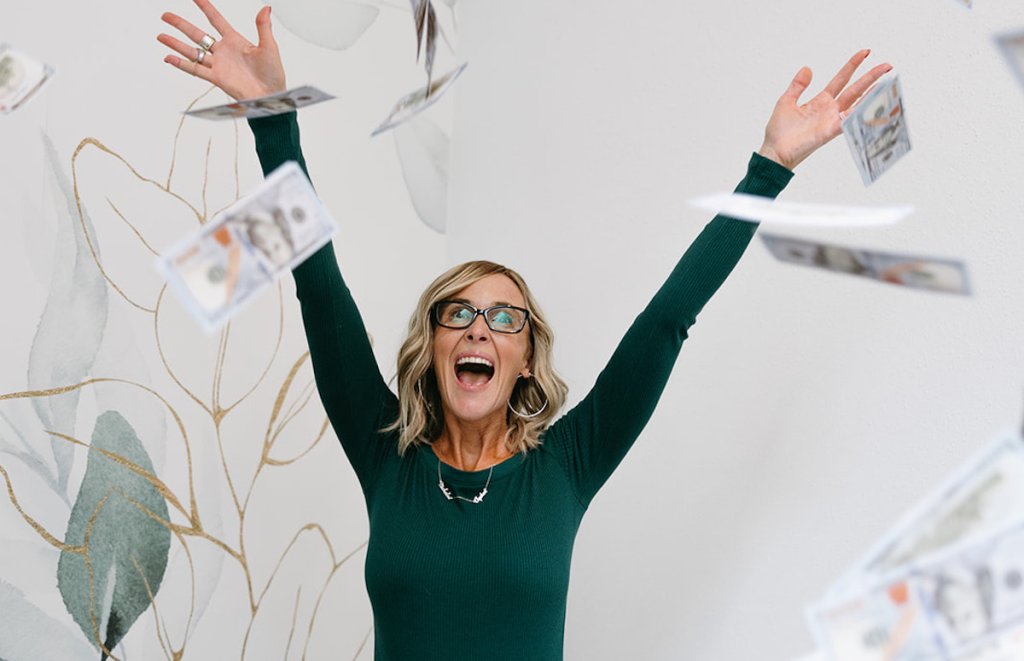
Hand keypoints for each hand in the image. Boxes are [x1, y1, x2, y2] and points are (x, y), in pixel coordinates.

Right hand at [158, 0, 285, 100]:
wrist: (270, 96)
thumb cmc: (273, 74)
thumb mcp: (269, 47)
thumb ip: (263, 27)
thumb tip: (266, 8)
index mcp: (236, 41)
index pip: (216, 20)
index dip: (205, 8)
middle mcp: (224, 51)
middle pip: (197, 34)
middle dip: (181, 24)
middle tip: (166, 15)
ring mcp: (218, 64)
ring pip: (193, 51)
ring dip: (176, 44)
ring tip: (161, 36)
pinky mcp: (217, 78)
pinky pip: (195, 69)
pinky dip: (182, 64)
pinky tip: (168, 58)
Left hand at [758, 50, 891, 170]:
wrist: (774, 152)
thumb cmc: (779, 132)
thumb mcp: (786, 101)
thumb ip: (797, 86)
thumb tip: (807, 68)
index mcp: (820, 101)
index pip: (841, 79)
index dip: (852, 65)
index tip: (865, 52)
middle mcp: (830, 110)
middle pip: (855, 89)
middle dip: (871, 77)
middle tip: (887, 65)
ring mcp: (831, 121)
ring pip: (856, 104)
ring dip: (871, 93)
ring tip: (886, 83)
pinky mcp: (829, 132)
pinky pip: (847, 122)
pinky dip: (858, 115)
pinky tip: (871, 107)